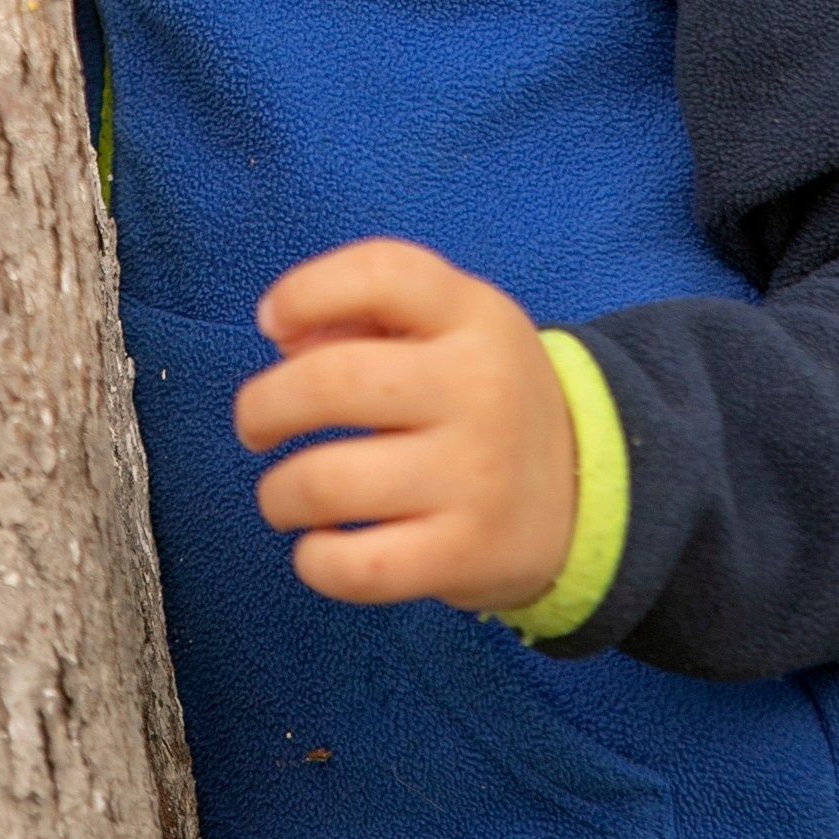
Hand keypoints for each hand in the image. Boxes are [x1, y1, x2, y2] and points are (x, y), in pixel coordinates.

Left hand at [234, 239, 576, 612]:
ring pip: (328, 482)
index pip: (380, 272)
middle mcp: (479, 387)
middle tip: (256, 425)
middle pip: (333, 381)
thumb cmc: (479, 397)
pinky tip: (321, 546)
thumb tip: (284, 335)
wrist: (582, 492)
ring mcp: (475, 475)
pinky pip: (358, 566)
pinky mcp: (466, 553)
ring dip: (279, 493)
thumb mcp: (452, 327)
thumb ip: (366, 313)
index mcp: (473, 315)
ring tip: (284, 495)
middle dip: (263, 406)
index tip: (273, 323)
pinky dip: (315, 560)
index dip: (304, 290)